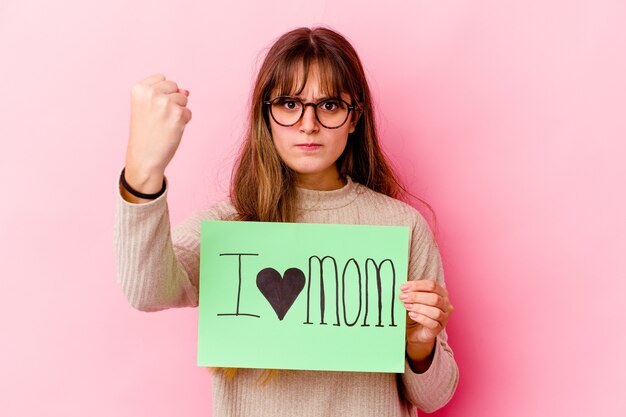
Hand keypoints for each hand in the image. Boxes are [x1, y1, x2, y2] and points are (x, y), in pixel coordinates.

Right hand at [124, 74, 191, 191]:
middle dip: (171, 100)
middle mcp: (151, 93)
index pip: (161, 78)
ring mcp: (165, 103)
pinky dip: (183, 122)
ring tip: (164, 124)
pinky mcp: (178, 115)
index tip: (152, 108)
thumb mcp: (146, 107)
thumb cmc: (146, 133)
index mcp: (139, 89)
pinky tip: (170, 131)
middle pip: (174, 86)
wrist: (144, 157)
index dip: (161, 93)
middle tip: (158, 118)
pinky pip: (188, 113)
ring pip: (183, 99)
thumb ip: (164, 94)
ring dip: (178, 111)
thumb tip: (187, 92)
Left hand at [400, 280, 452, 345]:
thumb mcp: (413, 299)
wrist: (414, 330)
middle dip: (416, 296)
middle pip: (434, 298)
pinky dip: (421, 318)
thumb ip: (411, 292)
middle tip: (403, 297)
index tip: (403, 287)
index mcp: (441, 293)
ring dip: (419, 307)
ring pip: (435, 311)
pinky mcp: (439, 328)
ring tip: (407, 306)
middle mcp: (445, 304)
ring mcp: (444, 317)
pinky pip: (432, 323)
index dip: (417, 285)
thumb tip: (403, 287)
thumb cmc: (415, 311)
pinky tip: (411, 315)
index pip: (432, 285)